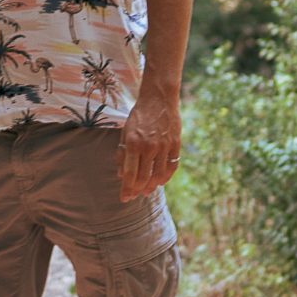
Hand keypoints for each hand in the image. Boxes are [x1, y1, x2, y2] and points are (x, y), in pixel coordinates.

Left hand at [118, 84, 182, 201]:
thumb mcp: (125, 132)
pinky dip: (166, 177)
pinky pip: (171, 167)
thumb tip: (121, 175)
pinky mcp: (175, 144)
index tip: (124, 198)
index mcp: (133, 143)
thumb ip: (123, 154)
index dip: (127, 189)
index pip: (130, 174)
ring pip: (158, 176)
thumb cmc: (139, 116)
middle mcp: (149, 147)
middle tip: (134, 195)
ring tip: (147, 191)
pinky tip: (160, 181)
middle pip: (144, 178)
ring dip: (152, 186)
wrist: (158, 98)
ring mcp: (164, 146)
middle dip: (138, 190)